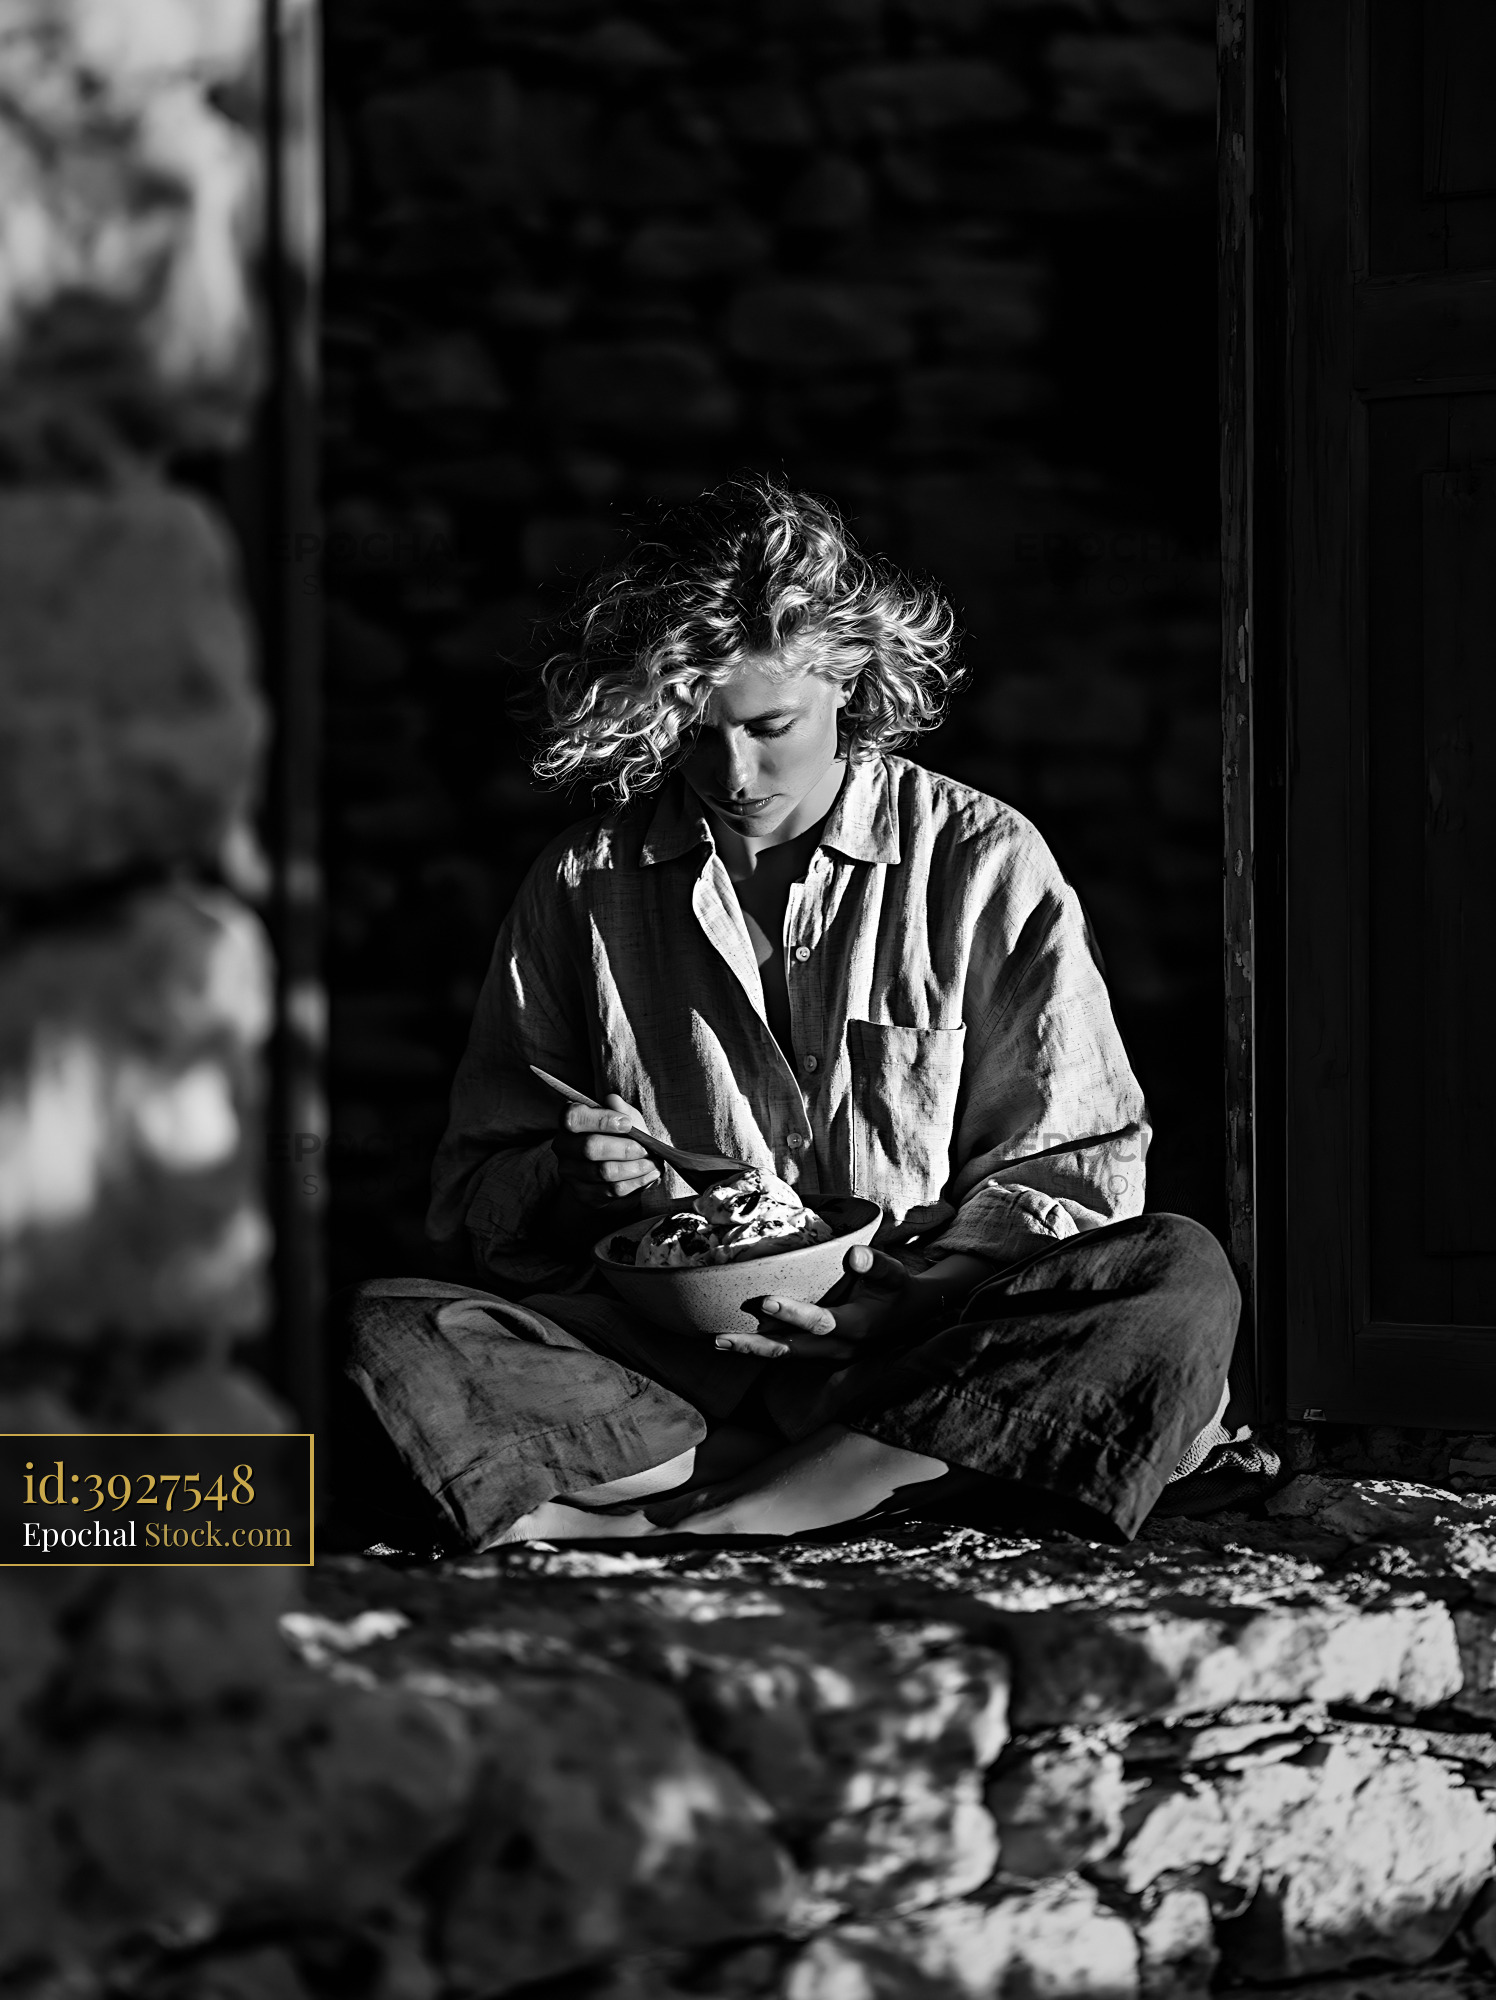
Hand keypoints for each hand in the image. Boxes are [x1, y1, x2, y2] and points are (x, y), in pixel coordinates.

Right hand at [552, 1092, 659, 1208]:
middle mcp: (563, 1147)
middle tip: (646, 1149)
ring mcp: (570, 1172)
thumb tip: (612, 1100)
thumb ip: (621, 1110)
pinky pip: (612, 1190)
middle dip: (624, 1148)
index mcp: (570, 1122)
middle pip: (589, 1148)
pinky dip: (636, 1182)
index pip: (574, 1117)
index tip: (628, 1124)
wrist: (617, 1171)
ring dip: (634, 1167)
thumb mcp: (626, 1120)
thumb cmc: (621, 1138)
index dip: (601, 1120)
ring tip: (652, 1163)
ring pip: (604, 1171)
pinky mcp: (582, 1194)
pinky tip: (648, 1175)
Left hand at [714, 1244, 910, 1361]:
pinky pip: (789, 1354)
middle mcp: (840, 1348)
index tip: (765, 1302)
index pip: (821, 1323)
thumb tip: (853, 1254)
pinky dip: (763, 1349)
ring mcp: (829, 1356)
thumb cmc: (897, 1289)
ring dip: (754, 1350)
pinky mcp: (821, 1355)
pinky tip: (738, 1341)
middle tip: (722, 1338)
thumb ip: (874, 1264)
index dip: (794, 1314)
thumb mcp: (893, 1274)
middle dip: (757, 1345)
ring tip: (719, 1342)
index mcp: (857, 1326)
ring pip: (787, 1355)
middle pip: (793, 1349)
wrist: (909, 1317)